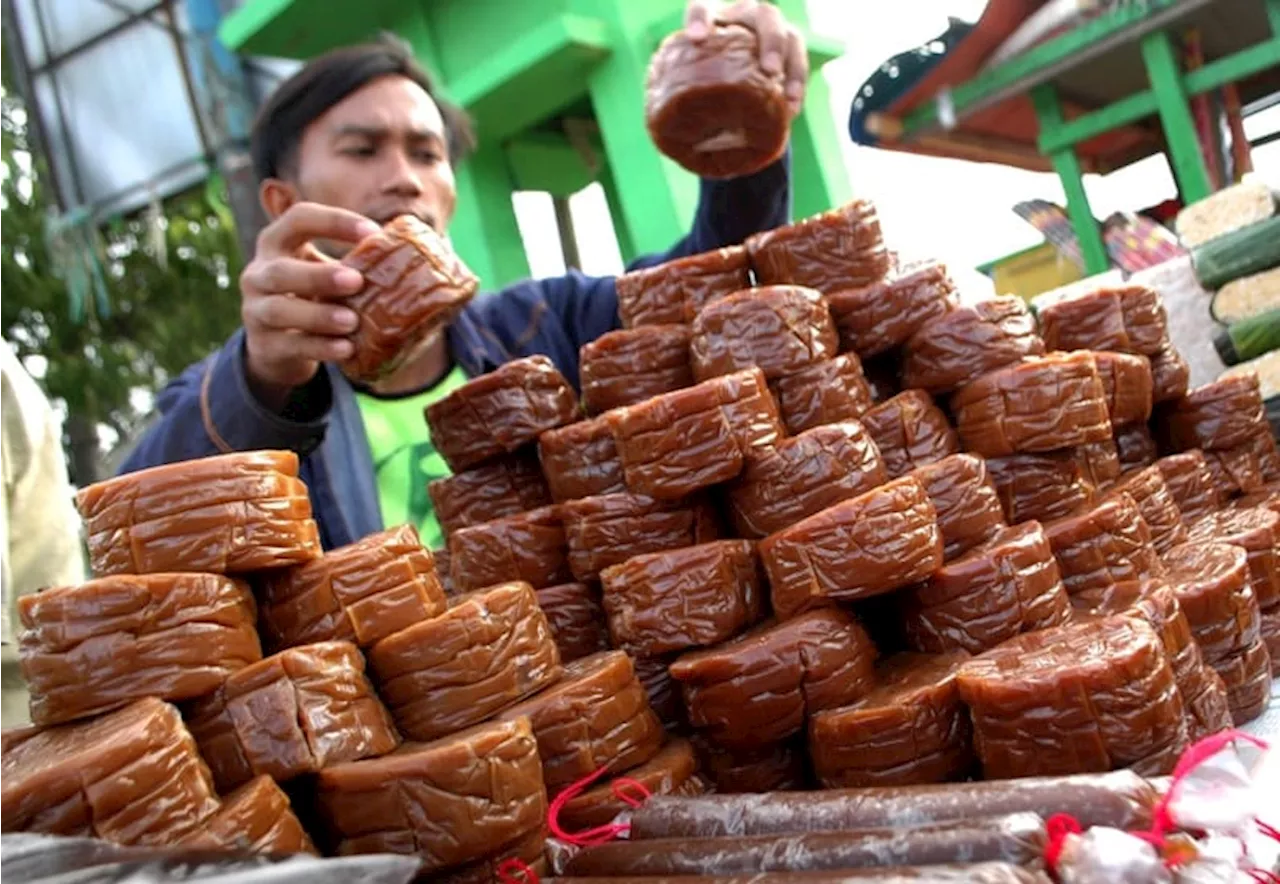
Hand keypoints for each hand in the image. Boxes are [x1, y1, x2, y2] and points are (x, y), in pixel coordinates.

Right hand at [239, 202, 380, 403]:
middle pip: (281, 271)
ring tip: (352, 321)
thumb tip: (428, 256)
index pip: (298, 218)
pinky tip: (345, 349)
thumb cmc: (311, 297)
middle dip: (319, 275)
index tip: (372, 233)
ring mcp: (256, 311)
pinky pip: (290, 345)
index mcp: (277, 243)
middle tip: (356, 281)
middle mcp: (260, 274)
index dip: (334, 221)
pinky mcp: (264, 345)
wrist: (276, 347)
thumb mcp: (324, 273)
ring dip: (318, 315)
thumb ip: (357, 263)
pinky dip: (319, 347)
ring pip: (280, 310)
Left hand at [685, 0, 808, 114]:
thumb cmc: (703, 80)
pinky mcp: (788, 46)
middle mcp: (743, 15)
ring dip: (789, 62)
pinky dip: (797, 83)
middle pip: (761, 13)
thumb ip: (684, 92)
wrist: (731, 83)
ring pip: (787, 31)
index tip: (696, 37)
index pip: (702, 5)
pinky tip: (792, 108)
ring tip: (784, 91)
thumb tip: (669, 133)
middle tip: (768, 70)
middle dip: (769, 40)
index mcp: (712, 16)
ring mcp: (769, 29)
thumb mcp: (691, 81)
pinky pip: (799, 58)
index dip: (700, 17)